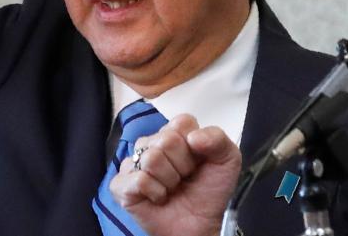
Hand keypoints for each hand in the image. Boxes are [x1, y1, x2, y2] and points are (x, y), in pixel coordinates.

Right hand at [110, 115, 240, 235]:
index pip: (181, 122)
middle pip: (166, 140)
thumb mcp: (227, 162)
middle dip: (183, 165)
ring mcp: (132, 163)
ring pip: (151, 158)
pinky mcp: (120, 184)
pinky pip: (139, 179)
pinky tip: (159, 198)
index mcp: (173, 133)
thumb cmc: (209, 193)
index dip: (194, 145)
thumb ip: (217, 139)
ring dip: (170, 180)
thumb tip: (193, 137)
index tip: (198, 161)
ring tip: (172, 188)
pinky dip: (156, 193)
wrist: (201, 226)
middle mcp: (150, 143)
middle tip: (185, 178)